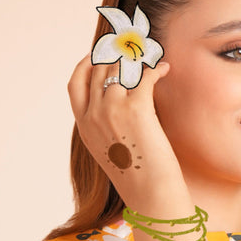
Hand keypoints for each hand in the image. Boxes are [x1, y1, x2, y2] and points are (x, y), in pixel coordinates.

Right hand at [67, 56, 190, 213]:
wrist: (150, 193)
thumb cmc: (136, 176)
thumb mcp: (109, 152)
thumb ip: (105, 128)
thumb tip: (117, 107)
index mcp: (85, 127)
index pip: (75, 84)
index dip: (85, 64)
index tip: (96, 55)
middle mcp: (94, 115)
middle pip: (99, 70)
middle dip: (115, 54)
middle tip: (132, 48)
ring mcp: (112, 110)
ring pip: (120, 69)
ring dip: (137, 60)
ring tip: (150, 58)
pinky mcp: (136, 108)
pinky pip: (145, 77)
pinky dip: (156, 69)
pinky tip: (165, 69)